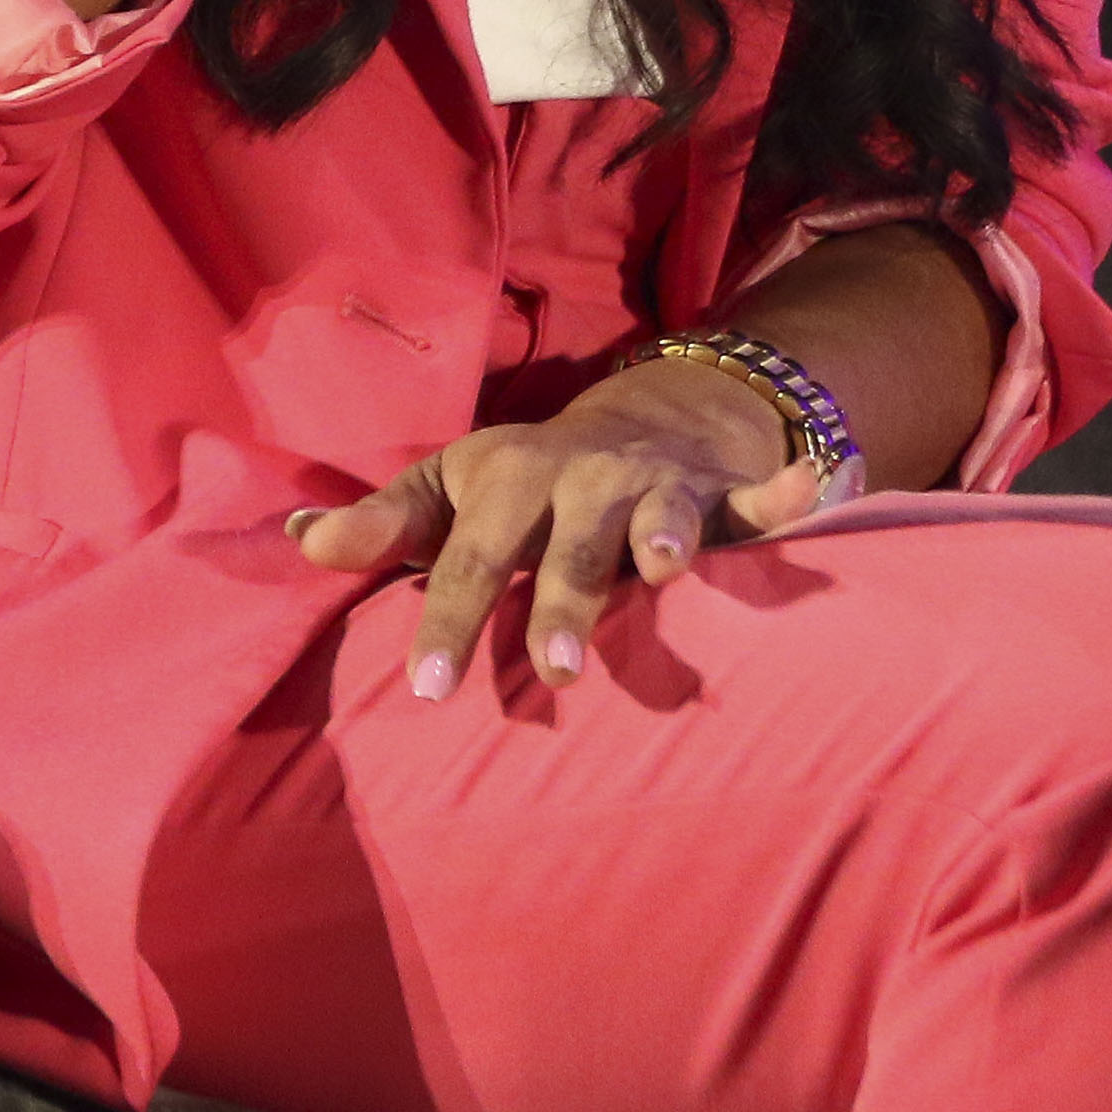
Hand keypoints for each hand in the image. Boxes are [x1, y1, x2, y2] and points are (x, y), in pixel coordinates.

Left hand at [293, 355, 838, 700]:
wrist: (634, 420)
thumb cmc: (522, 480)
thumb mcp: (449, 488)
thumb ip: (383, 524)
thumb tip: (300, 542)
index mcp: (510, 483)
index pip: (468, 560)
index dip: (448, 621)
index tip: (429, 691)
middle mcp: (583, 482)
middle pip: (568, 549)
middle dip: (563, 601)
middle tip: (556, 669)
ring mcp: (653, 488)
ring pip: (660, 519)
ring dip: (665, 538)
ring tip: (665, 570)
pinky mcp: (718, 499)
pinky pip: (755, 499)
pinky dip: (782, 494)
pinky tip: (810, 489)